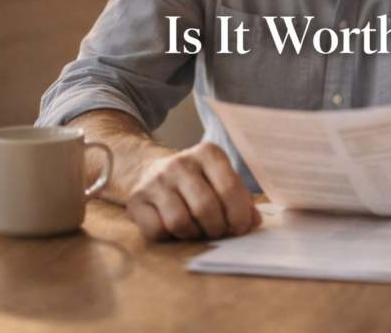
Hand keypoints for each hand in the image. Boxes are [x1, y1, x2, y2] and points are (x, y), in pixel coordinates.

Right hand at [125, 142, 261, 240]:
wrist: (149, 170)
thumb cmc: (195, 180)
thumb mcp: (220, 179)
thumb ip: (241, 199)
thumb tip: (254, 222)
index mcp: (208, 154)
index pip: (229, 189)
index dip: (239, 215)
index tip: (242, 228)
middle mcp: (181, 163)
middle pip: (206, 208)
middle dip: (217, 228)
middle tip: (218, 230)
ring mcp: (156, 180)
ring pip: (181, 222)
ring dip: (193, 234)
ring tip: (196, 228)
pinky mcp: (136, 198)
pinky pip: (157, 230)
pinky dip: (170, 236)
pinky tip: (174, 227)